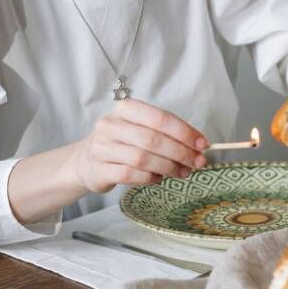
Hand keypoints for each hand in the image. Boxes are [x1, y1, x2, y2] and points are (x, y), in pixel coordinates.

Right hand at [70, 99, 208, 191]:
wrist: (85, 162)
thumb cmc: (121, 144)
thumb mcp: (140, 130)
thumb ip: (166, 134)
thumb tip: (198, 147)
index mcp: (126, 109)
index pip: (160, 118)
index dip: (185, 132)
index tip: (202, 145)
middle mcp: (111, 125)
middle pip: (153, 139)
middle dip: (181, 152)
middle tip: (197, 162)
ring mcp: (103, 147)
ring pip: (143, 158)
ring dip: (168, 167)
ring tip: (181, 172)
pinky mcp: (100, 169)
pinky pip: (132, 175)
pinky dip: (150, 178)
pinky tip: (158, 178)